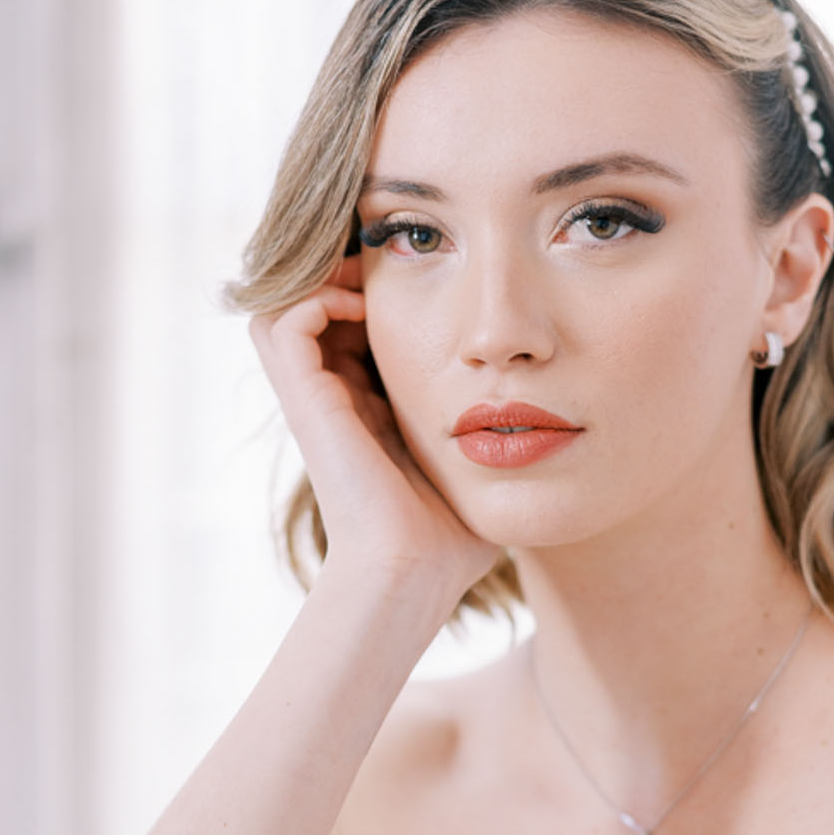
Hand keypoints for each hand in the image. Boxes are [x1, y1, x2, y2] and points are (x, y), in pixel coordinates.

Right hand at [249, 255, 500, 603]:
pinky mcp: (304, 403)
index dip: (386, 295)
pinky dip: (320, 299)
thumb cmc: (453, 538)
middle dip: (355, 274)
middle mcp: (332, 399)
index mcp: (367, 411)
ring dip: (329, 279)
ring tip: (375, 276)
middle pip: (321, 306)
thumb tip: (547, 421)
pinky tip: (368, 307)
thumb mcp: (480, 465)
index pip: (360, 328)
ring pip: (290, 304)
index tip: (433, 282)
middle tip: (398, 263)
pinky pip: (286, 322)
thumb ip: (499, 437)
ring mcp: (313, 400)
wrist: (414, 572)